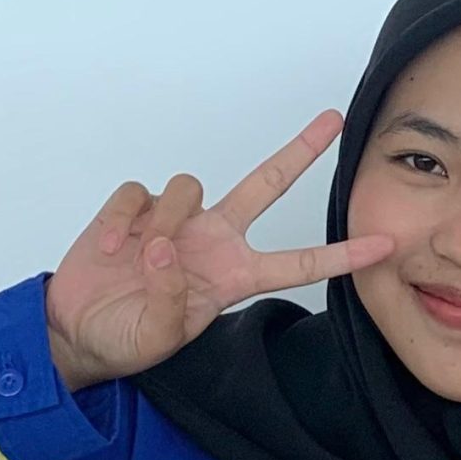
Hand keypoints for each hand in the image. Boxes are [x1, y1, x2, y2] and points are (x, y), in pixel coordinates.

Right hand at [44, 109, 395, 388]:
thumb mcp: (158, 339)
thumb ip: (171, 301)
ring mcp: (175, 220)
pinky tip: (111, 250)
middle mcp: (213, 240)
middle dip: (299, 151)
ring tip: (140, 260)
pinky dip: (123, 220)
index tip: (383, 245)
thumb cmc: (127, 338)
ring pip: (189, 187)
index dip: (341, 255)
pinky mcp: (135, 209)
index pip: (297, 262)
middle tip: (333, 121)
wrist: (77, 330)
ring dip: (165, 220)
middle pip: (267, 184)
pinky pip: (138, 194)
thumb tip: (169, 251)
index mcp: (233, 276)